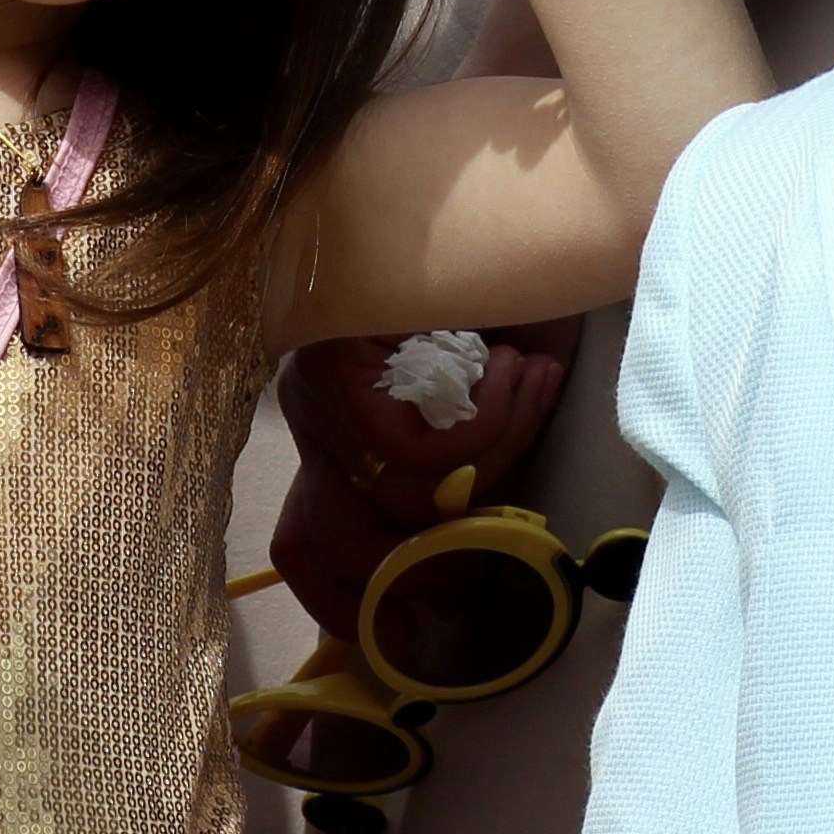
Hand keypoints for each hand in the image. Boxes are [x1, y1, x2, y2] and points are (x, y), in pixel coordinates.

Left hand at [268, 326, 574, 632]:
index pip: (303, 546)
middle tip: (517, 517)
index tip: (410, 637)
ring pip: (402, 501)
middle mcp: (311, 414)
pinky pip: (415, 456)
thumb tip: (466, 590)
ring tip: (530, 383)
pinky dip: (487, 424)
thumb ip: (472, 486)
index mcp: (337, 433)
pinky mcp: (330, 362)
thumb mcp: (491, 411)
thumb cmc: (505, 300)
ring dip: (497, 457)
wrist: (500, 196)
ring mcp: (311, 387)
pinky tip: (512, 366)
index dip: (349, 605)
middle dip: (440, 562)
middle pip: (341, 548)